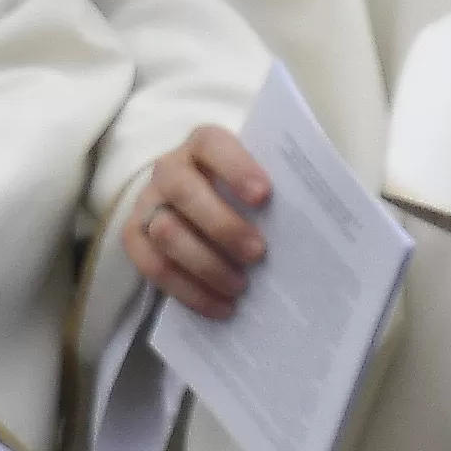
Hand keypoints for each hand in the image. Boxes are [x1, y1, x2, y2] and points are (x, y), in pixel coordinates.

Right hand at [124, 126, 273, 319]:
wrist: (198, 201)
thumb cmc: (242, 191)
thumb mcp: (257, 179)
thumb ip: (279, 189)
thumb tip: (316, 218)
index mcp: (203, 144)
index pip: (213, 145)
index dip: (236, 168)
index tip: (264, 195)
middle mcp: (169, 169)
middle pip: (185, 192)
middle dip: (223, 226)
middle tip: (258, 253)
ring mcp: (148, 203)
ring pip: (166, 233)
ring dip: (206, 264)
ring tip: (240, 286)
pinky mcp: (134, 237)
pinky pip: (153, 267)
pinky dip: (189, 291)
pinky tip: (220, 306)